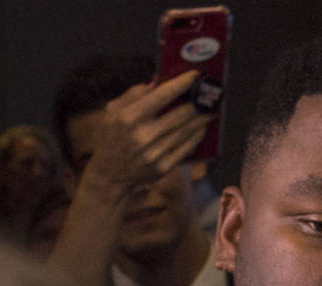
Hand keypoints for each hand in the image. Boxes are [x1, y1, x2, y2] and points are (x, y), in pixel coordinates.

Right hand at [73, 69, 209, 201]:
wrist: (109, 175)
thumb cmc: (111, 138)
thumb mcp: (112, 112)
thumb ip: (134, 94)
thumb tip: (158, 80)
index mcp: (128, 117)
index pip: (161, 96)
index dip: (181, 84)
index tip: (195, 75)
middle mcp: (143, 135)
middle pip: (180, 114)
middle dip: (198, 102)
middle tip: (211, 92)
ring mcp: (155, 153)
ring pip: (187, 131)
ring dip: (202, 118)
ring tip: (212, 107)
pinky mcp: (164, 167)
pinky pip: (187, 148)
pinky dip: (197, 135)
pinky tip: (203, 126)